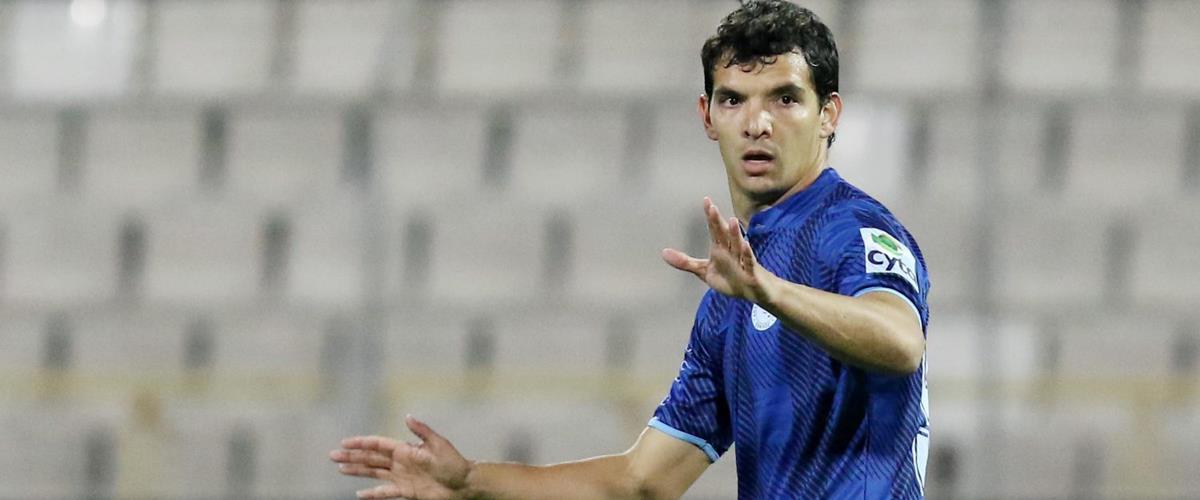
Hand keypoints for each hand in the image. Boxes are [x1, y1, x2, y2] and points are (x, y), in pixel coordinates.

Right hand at [331, 415, 471, 498]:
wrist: (463, 484)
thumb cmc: (454, 463)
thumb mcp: (438, 444)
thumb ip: (422, 431)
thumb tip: (407, 416)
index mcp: (405, 449)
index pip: (378, 444)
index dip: (361, 443)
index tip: (344, 442)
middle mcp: (400, 462)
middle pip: (371, 458)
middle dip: (352, 457)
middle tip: (332, 456)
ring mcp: (401, 476)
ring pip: (373, 473)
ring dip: (357, 471)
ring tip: (340, 469)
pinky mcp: (406, 491)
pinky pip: (385, 492)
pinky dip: (373, 493)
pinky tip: (360, 493)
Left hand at [662, 197, 773, 303]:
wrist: (756, 292)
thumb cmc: (731, 279)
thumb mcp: (704, 271)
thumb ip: (685, 262)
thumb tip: (663, 252)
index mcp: (720, 249)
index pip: (714, 230)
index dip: (710, 217)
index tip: (706, 201)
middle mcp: (732, 251)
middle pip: (724, 234)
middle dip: (718, 222)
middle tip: (712, 208)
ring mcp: (743, 261)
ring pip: (738, 245)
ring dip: (735, 233)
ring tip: (731, 220)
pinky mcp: (751, 272)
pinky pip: (749, 262)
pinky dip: (747, 254)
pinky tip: (745, 245)